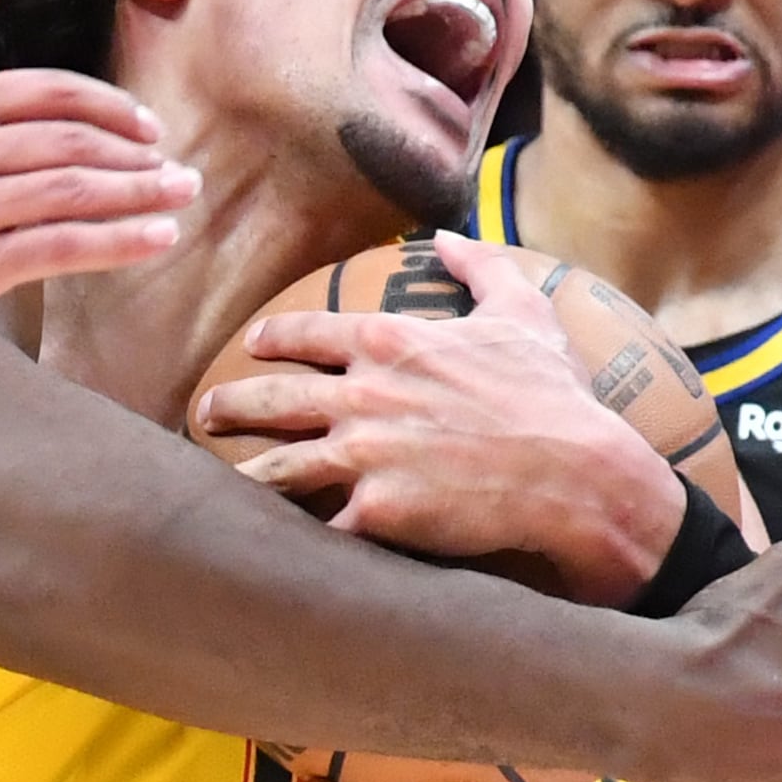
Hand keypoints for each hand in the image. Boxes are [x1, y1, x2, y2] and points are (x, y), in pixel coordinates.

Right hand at [0, 69, 192, 355]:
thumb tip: (29, 115)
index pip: (45, 91)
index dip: (107, 105)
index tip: (143, 126)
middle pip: (71, 139)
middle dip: (136, 153)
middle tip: (177, 167)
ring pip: (74, 190)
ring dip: (140, 193)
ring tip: (179, 197)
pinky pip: (60, 246)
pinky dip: (117, 240)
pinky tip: (154, 239)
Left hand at [189, 233, 689, 601]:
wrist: (575, 471)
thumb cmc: (552, 392)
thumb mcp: (523, 311)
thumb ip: (480, 268)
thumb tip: (450, 237)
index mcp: (389, 343)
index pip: (305, 334)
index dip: (271, 339)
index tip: (252, 346)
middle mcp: (362, 396)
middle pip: (270, 398)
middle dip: (230, 405)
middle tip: (206, 412)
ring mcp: (363, 457)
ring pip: (276, 467)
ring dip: (243, 473)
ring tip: (217, 483)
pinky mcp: (374, 513)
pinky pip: (317, 528)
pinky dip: (293, 537)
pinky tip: (270, 544)